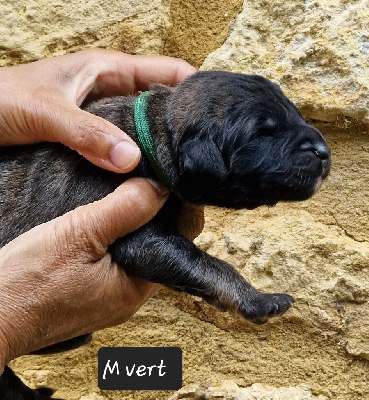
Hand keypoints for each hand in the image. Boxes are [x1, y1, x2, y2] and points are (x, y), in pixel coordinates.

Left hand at [0, 49, 195, 171]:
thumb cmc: (0, 100)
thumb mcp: (46, 111)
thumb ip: (87, 133)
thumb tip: (133, 160)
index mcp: (107, 71)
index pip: (166, 71)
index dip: (193, 86)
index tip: (214, 112)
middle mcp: (110, 95)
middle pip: (159, 105)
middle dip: (179, 123)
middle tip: (200, 152)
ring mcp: (101, 120)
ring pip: (141, 131)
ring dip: (158, 148)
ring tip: (181, 171)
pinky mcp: (90, 142)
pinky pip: (122, 150)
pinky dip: (135, 163)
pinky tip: (145, 181)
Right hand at [0, 178, 169, 370]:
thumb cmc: (27, 283)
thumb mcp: (80, 235)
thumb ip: (125, 210)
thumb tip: (160, 187)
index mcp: (136, 287)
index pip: (178, 242)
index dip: (179, 209)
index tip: (174, 181)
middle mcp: (130, 295)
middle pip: (160, 245)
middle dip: (160, 213)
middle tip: (152, 180)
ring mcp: (111, 294)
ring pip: (138, 249)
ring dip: (138, 223)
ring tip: (134, 191)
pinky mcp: (94, 289)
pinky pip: (117, 257)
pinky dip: (120, 235)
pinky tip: (111, 217)